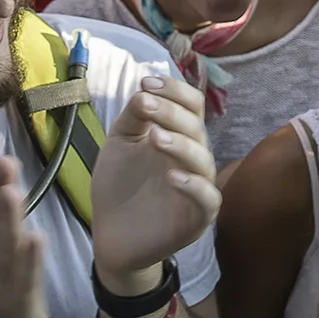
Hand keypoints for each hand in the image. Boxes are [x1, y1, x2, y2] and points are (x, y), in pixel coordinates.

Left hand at [90, 75, 220, 288]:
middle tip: (145, 105)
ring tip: (155, 137)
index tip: (147, 83)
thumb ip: (133, 117)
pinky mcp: (197, 219)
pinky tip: (171, 177)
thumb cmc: (119, 185)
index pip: (192, 105)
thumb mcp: (120, 143)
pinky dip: (193, 186)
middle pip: (196, 127)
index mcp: (179, 136)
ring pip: (203, 159)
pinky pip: (208, 199)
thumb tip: (145, 91)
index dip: (174, 90)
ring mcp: (198, 188)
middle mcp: (194, 158)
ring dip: (181, 144)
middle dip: (170, 112)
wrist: (111, 234)